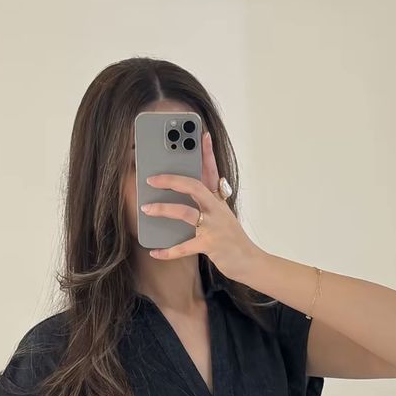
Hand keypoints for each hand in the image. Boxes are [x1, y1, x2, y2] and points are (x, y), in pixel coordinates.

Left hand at [139, 130, 261, 283]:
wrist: (250, 262)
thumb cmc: (232, 240)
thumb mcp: (222, 218)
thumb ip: (207, 206)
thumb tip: (181, 200)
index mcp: (219, 201)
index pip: (212, 171)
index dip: (207, 152)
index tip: (202, 134)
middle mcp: (217, 209)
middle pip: (193, 186)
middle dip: (171, 180)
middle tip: (151, 178)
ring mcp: (214, 226)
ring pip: (185, 212)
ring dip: (163, 209)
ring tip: (146, 209)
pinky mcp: (211, 244)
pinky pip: (184, 247)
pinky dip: (168, 251)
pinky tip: (155, 252)